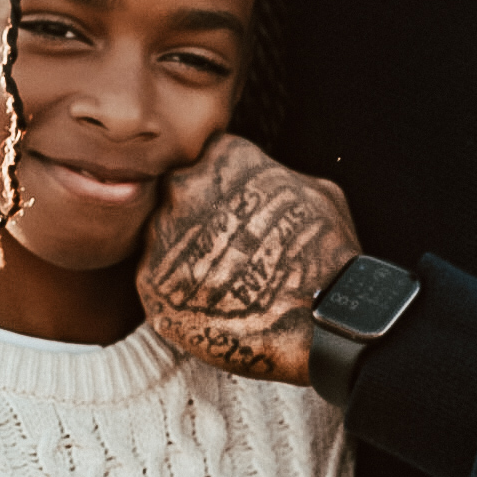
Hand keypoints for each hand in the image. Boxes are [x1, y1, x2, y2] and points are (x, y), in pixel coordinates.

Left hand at [137, 132, 359, 384]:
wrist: (316, 319)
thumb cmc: (325, 254)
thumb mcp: (318, 192)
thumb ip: (278, 176)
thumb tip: (271, 179)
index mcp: (225, 157)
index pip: (208, 160)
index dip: (222, 187)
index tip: (236, 208)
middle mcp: (185, 187)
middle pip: (178, 195)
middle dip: (197, 218)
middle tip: (228, 249)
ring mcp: (163, 234)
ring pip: (162, 236)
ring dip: (184, 255)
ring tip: (222, 281)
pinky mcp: (151, 281)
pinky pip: (157, 278)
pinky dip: (177, 291)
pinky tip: (209, 303)